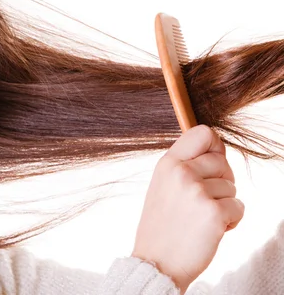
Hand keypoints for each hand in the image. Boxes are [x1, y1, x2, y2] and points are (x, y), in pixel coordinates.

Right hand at [131, 125, 244, 292]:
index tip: (212, 164)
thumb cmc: (162, 225)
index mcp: (167, 163)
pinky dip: (231, 221)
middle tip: (202, 201)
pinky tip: (210, 230)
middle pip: (222, 161)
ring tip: (200, 219)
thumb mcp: (162, 185)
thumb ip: (184, 165)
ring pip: (232, 187)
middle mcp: (181, 172)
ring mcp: (197, 191)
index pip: (203, 133)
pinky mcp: (213, 212)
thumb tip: (216, 149)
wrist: (156, 262)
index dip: (215, 146)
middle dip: (221, 181)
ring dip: (224, 204)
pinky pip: (239, 207)